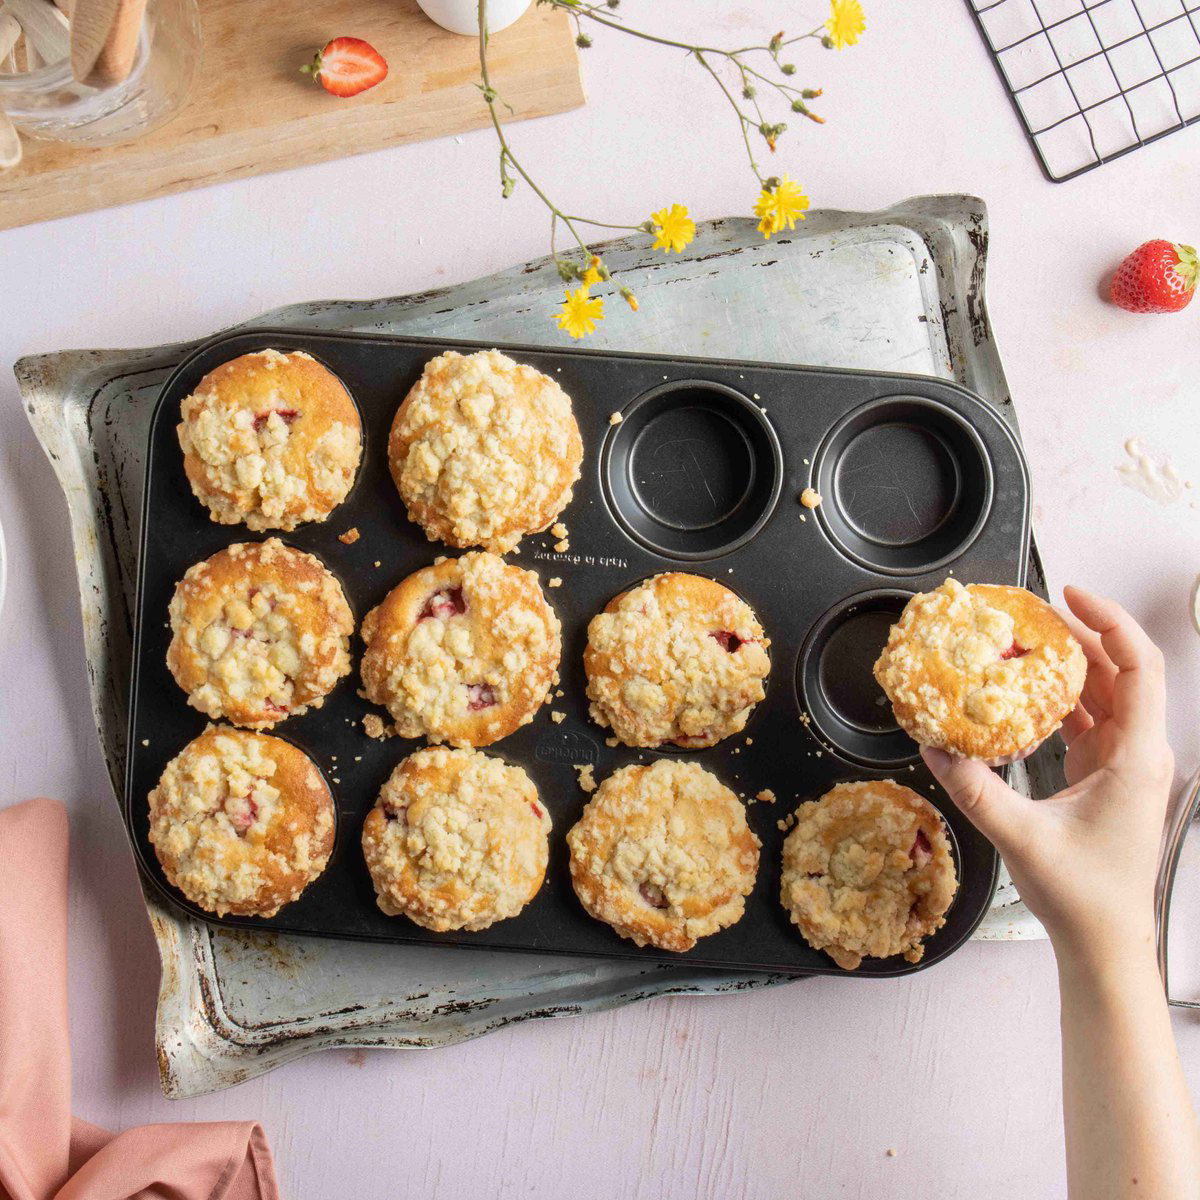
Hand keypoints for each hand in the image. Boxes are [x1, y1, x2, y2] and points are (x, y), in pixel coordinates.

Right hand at [922, 586, 1173, 967]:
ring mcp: (1124, 763)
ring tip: (1025, 640)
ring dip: (1069, 663)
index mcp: (1135, 758)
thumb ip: (975, 790)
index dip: (1109, 621)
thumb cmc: (1082, 896)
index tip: (1070, 594)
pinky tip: (1025, 691)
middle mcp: (1139, 752)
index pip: (1138, 667)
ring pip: (1105, 693)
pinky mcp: (1105, 775)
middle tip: (1030, 612)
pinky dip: (1060, 697)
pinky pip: (1089, 719)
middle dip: (1079, 633)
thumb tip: (933, 746)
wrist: (1106, 941)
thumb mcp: (1021, 837)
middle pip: (1120, 670)